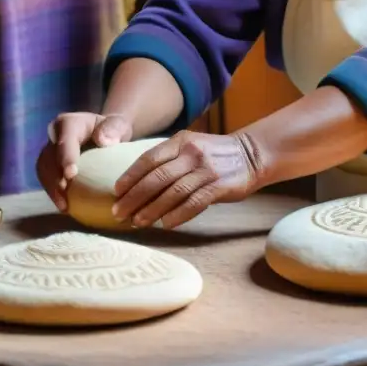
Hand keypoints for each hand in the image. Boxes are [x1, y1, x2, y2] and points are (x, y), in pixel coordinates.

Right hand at [35, 111, 133, 211]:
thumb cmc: (113, 129)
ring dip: (51, 189)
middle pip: (49, 156)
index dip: (66, 156)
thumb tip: (104, 141)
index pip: (65, 139)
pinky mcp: (50, 166)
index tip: (71, 175)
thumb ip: (114, 128)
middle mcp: (55, 136)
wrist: (105, 134)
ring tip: (64, 206)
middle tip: (64, 193)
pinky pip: (47, 180)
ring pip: (43, 170)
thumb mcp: (119, 125)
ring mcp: (50, 151)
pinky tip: (66, 207)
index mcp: (69, 123)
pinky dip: (54, 194)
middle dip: (54, 176)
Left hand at [112, 131, 260, 228]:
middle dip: (134, 197)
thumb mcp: (190, 146)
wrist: (251, 154)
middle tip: (119, 213)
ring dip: (152, 210)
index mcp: (180, 141)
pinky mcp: (219, 186)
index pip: (148, 159)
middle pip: (156, 178)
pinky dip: (177, 214)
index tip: (115, 193)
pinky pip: (194, 203)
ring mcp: (206, 170)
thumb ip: (168, 159)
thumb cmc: (213, 154)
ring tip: (137, 222)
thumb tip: (137, 183)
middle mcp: (191, 153)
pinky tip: (166, 224)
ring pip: (172, 192)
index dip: (130, 177)